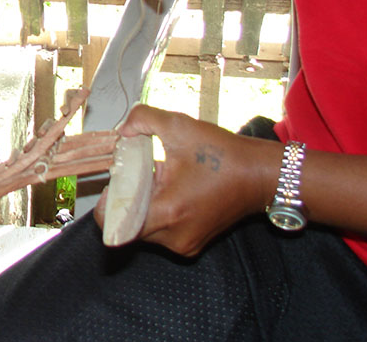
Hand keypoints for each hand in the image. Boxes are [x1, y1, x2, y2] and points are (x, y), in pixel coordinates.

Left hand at [94, 105, 275, 256]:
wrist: (261, 176)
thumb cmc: (223, 154)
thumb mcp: (180, 126)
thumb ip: (143, 119)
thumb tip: (121, 130)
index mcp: (168, 211)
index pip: (115, 226)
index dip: (105, 207)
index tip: (112, 186)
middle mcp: (174, 236)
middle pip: (127, 228)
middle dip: (126, 203)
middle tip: (136, 178)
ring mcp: (184, 245)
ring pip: (144, 233)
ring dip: (142, 209)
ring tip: (157, 184)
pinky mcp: (192, 246)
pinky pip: (160, 235)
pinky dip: (158, 216)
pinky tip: (171, 194)